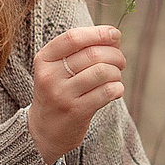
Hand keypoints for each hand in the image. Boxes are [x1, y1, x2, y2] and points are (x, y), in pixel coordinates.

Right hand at [29, 25, 124, 161]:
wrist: (44, 131)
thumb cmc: (59, 92)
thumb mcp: (58, 69)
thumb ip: (81, 50)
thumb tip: (114, 36)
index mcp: (44, 59)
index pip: (73, 38)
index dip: (99, 33)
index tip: (115, 34)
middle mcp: (49, 76)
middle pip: (92, 54)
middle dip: (114, 54)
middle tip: (120, 61)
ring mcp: (61, 95)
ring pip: (102, 72)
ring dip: (117, 72)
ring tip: (116, 77)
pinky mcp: (76, 111)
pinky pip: (106, 92)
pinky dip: (117, 88)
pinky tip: (115, 90)